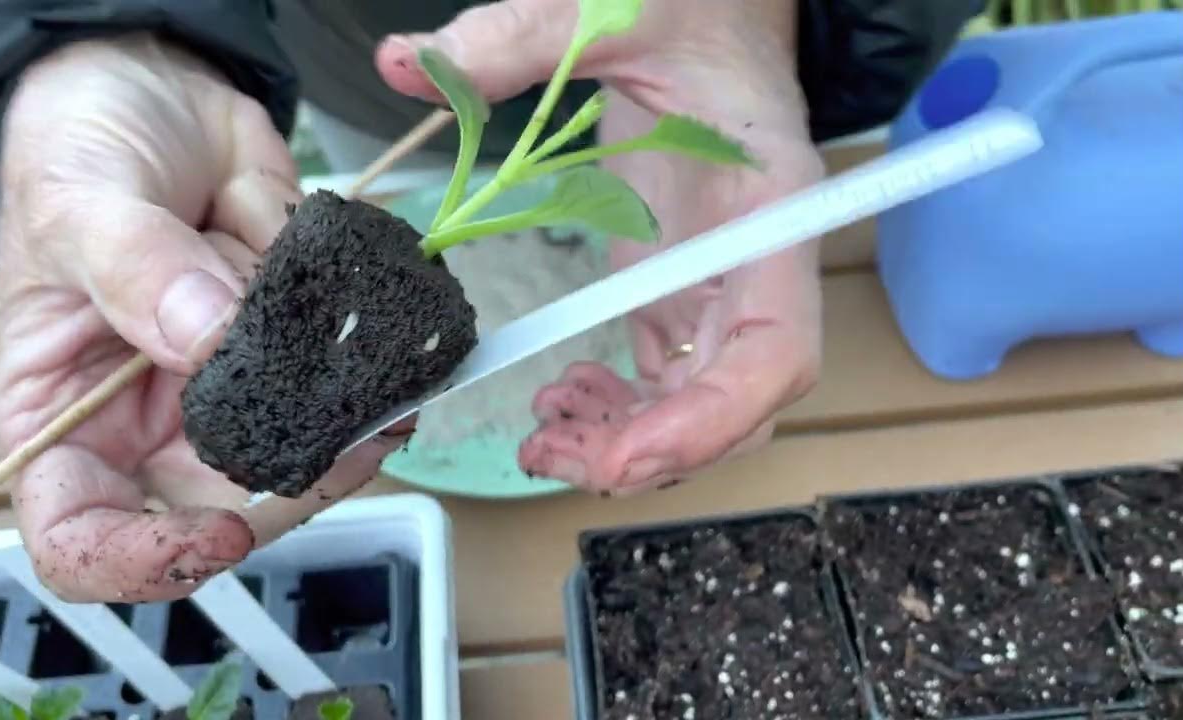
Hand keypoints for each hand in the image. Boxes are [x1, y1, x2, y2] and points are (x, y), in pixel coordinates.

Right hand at [0, 34, 405, 601]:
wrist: (156, 87)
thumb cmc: (80, 145)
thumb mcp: (81, 201)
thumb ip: (138, 272)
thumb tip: (209, 338)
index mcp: (66, 414)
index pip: (83, 533)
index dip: (147, 559)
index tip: (223, 529)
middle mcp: (152, 417)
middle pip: (220, 506)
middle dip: (293, 484)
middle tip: (353, 438)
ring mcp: (230, 384)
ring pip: (298, 453)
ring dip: (350, 434)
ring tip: (387, 392)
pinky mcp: (294, 344)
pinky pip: (341, 384)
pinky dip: (375, 375)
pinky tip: (396, 352)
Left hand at [376, 0, 824, 494]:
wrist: (718, 17)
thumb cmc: (690, 11)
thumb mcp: (617, 11)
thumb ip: (518, 37)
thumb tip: (404, 63)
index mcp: (770, 212)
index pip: (778, 352)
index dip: (710, 422)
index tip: (622, 457)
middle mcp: (760, 267)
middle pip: (740, 405)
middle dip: (651, 451)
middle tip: (547, 451)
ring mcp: (723, 288)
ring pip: (701, 408)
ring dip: (626, 442)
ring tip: (541, 430)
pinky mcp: (681, 292)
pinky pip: (667, 382)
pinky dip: (618, 412)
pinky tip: (560, 396)